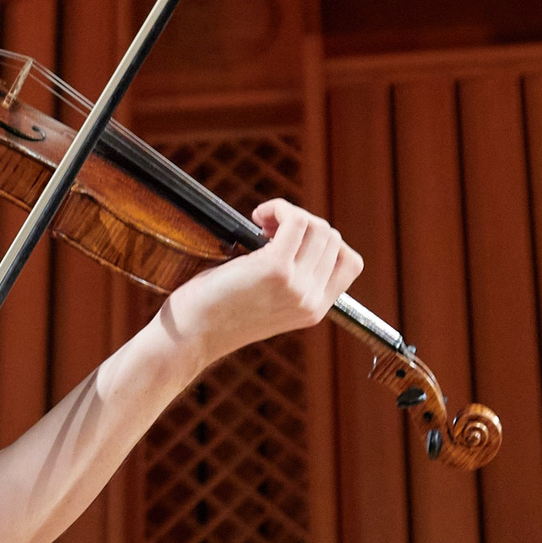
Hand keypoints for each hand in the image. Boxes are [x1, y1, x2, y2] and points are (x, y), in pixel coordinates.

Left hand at [159, 199, 362, 365]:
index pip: (349, 262)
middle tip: (268, 230)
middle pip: (332, 238)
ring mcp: (297, 285)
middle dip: (303, 224)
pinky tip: (258, 217)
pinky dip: (279, 208)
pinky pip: (295, 220)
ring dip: (290, 214)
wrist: (192, 334)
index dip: (324, 242)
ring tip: (262, 225)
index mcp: (315, 310)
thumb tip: (299, 230)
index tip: (291, 241)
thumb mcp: (269, 303)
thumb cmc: (218, 312)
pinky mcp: (275, 269)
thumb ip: (293, 280)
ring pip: (318, 227)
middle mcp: (312, 300)